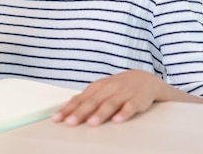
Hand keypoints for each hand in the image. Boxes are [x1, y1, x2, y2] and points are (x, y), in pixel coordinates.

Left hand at [52, 70, 166, 125]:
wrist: (145, 78)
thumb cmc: (118, 87)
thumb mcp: (101, 89)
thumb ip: (86, 98)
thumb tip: (67, 106)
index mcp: (97, 87)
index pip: (79, 99)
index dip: (68, 109)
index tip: (57, 119)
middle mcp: (108, 89)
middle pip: (92, 102)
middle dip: (80, 113)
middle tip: (70, 123)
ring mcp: (123, 93)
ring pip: (110, 104)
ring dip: (100, 114)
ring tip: (91, 123)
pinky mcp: (137, 99)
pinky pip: (130, 106)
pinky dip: (124, 113)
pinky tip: (117, 120)